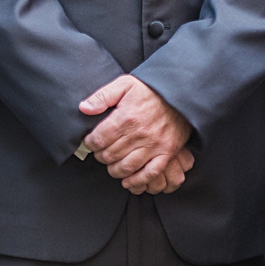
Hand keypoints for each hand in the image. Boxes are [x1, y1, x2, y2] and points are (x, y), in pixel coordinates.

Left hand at [79, 75, 192, 193]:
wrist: (180, 94)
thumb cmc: (150, 90)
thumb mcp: (124, 84)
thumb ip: (102, 96)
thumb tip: (84, 108)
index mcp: (126, 118)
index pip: (99, 139)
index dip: (90, 143)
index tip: (91, 142)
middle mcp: (139, 134)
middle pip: (110, 155)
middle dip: (100, 156)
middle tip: (101, 152)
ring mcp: (154, 145)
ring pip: (126, 167)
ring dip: (114, 170)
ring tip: (112, 164)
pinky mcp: (166, 153)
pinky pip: (150, 173)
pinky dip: (137, 181)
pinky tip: (128, 181)